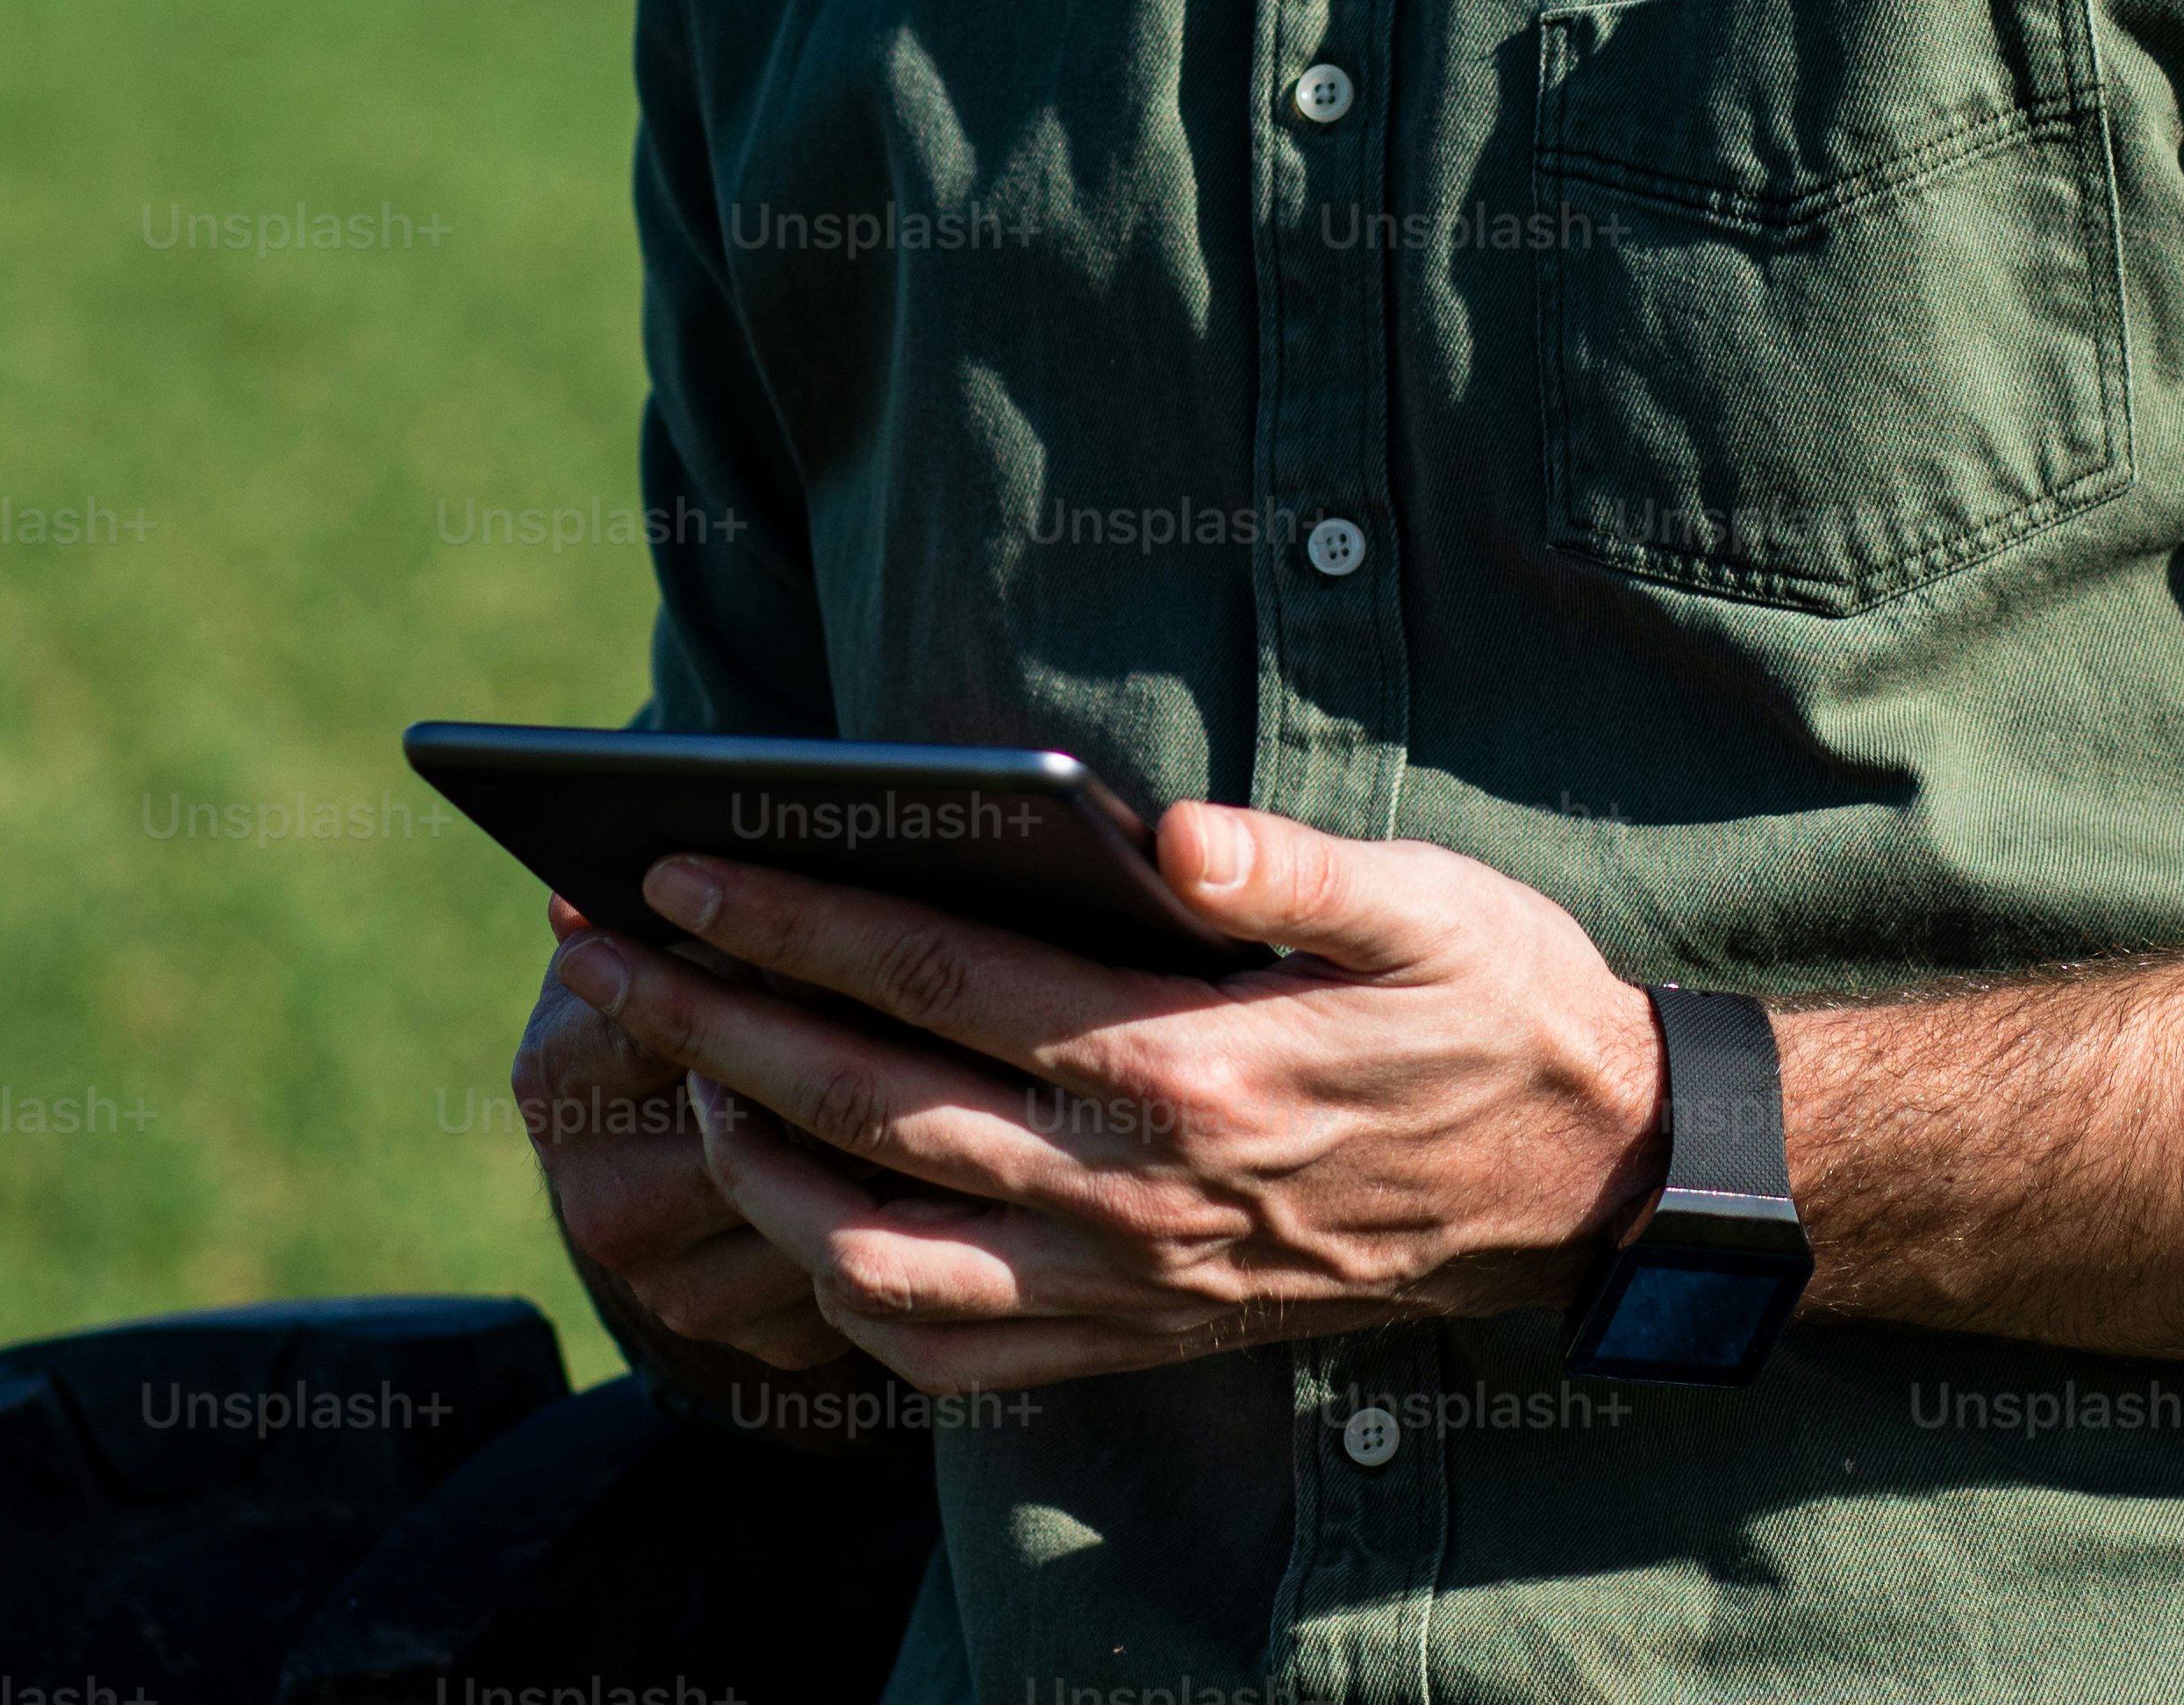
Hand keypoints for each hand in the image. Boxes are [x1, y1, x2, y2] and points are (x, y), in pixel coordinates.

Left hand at [544, 803, 1665, 1393]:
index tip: (674, 869)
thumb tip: (1177, 831)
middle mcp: (1134, 1188)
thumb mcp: (1432, 902)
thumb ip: (1296, 868)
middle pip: (860, 1104)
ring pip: (869, 1251)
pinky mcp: (1133, 1339)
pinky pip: (943, 1351)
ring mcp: (1126, 1282)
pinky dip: (838, 1292)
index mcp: (1187, 1061)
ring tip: (678, 1076)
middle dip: (706, 1022)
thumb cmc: (1493, 1010)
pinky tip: (793, 1217)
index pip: (930, 977)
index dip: (788, 919)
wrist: (1582, 1187)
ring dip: (747, 1163)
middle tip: (600, 953)